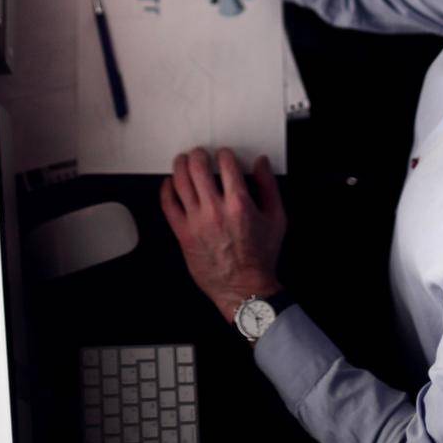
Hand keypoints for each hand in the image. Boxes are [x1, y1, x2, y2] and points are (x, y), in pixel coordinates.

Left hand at [160, 147, 286, 321]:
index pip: (226, 165)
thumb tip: (260, 162)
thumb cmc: (261, 255)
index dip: (223, 154)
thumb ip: (269, 186)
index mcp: (239, 204)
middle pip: (198, 168)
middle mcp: (215, 210)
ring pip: (180, 182)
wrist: (244, 288)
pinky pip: (168, 205)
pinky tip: (170, 183)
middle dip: (198, 155)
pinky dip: (166, 190)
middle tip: (199, 154)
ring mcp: (196, 222)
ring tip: (182, 161)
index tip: (223, 154)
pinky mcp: (183, 234)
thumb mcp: (276, 218)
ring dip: (180, 166)